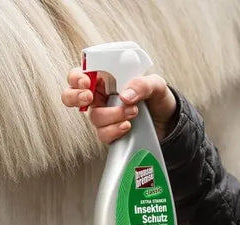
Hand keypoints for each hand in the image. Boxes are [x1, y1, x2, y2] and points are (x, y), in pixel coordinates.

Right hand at [61, 68, 177, 142]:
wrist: (168, 122)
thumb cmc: (158, 97)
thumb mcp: (156, 85)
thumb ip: (142, 84)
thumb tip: (125, 96)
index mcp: (106, 79)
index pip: (81, 74)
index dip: (77, 78)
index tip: (87, 82)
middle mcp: (100, 97)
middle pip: (71, 97)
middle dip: (75, 97)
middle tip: (90, 97)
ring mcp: (104, 116)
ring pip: (93, 117)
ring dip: (112, 115)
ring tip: (133, 111)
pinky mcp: (111, 133)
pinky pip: (103, 134)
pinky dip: (114, 131)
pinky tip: (127, 126)